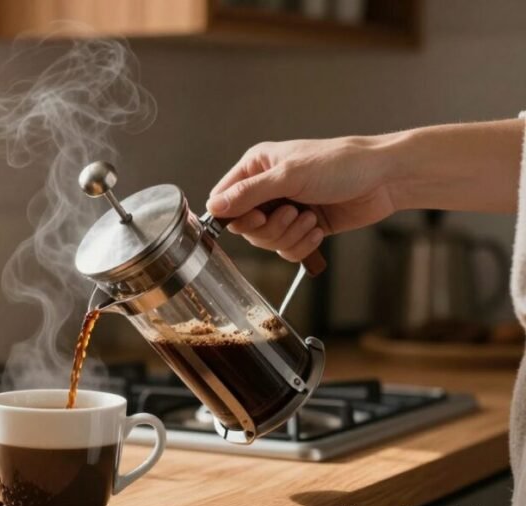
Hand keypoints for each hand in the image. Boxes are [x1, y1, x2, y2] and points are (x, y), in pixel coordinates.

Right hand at [206, 136, 396, 260]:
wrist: (384, 178)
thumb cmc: (341, 164)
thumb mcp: (289, 176)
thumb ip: (248, 193)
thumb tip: (214, 207)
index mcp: (257, 167)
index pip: (224, 199)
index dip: (235, 216)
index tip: (255, 218)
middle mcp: (267, 188)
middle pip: (245, 226)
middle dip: (269, 228)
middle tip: (291, 213)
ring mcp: (285, 209)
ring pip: (266, 240)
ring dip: (288, 235)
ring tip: (309, 219)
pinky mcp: (302, 227)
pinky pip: (286, 248)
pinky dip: (301, 244)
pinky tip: (317, 230)